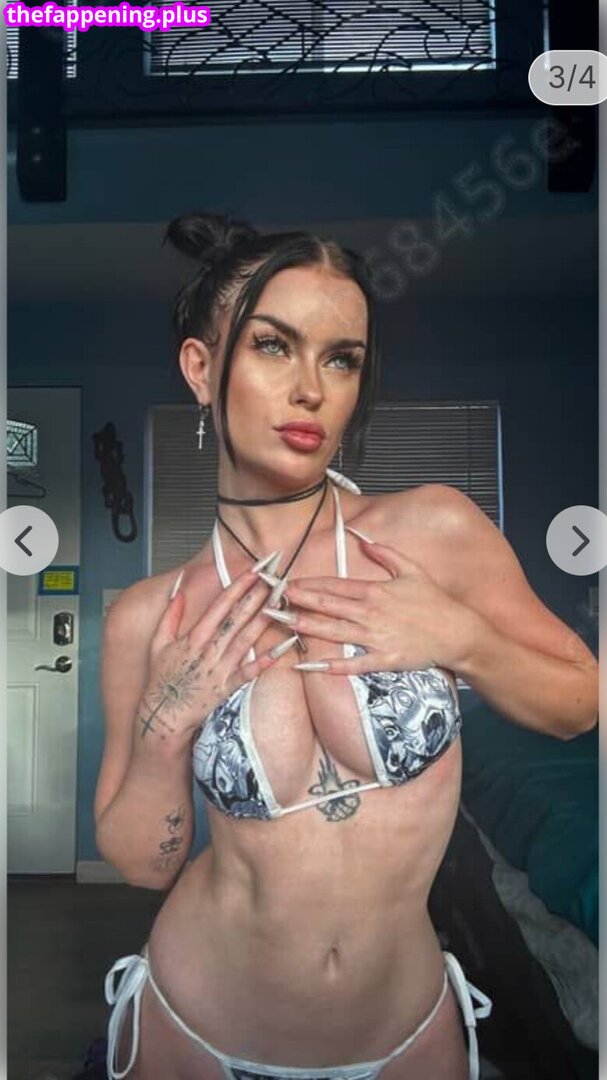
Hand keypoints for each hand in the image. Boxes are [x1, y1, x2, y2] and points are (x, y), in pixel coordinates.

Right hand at [137, 567, 292, 747]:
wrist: (164, 714)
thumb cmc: (162, 680)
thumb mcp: (157, 643)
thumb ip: (170, 615)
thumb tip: (179, 591)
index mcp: (194, 637)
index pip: (221, 604)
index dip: (239, 585)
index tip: (254, 570)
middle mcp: (209, 650)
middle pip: (238, 617)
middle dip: (258, 594)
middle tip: (276, 576)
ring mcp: (220, 667)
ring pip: (247, 638)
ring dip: (266, 617)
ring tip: (283, 600)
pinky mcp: (228, 685)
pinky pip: (252, 670)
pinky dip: (268, 657)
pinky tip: (285, 644)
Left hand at [282, 534, 477, 674]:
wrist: (457, 633)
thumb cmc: (435, 602)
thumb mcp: (412, 569)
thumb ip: (385, 553)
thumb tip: (362, 538)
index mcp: (375, 590)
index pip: (334, 585)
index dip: (308, 584)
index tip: (288, 583)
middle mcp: (370, 613)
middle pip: (327, 606)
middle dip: (297, 603)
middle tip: (272, 602)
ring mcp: (375, 637)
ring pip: (333, 632)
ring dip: (306, 629)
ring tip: (283, 625)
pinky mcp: (383, 659)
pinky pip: (352, 663)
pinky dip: (330, 666)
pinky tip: (310, 666)